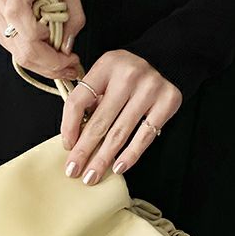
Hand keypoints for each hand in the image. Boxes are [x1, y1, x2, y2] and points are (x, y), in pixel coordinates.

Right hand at [0, 0, 84, 80]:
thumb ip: (73, 15)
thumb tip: (67, 48)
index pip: (26, 27)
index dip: (46, 42)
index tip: (66, 49)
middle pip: (24, 50)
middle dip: (51, 65)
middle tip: (71, 68)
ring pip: (18, 57)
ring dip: (44, 67)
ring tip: (63, 66)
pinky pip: (14, 51)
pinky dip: (34, 59)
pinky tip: (48, 57)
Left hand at [60, 49, 182, 184]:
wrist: (168, 58)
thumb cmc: (126, 75)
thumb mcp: (105, 75)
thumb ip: (90, 99)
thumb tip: (74, 139)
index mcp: (106, 66)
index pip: (79, 100)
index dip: (68, 126)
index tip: (66, 146)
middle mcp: (128, 75)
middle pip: (99, 121)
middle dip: (84, 150)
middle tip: (73, 171)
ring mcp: (150, 88)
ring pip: (120, 133)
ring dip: (103, 159)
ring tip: (92, 176)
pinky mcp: (168, 102)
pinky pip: (144, 136)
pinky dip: (130, 155)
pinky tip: (117, 167)